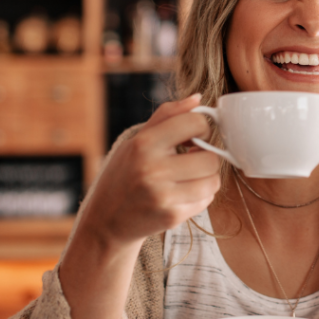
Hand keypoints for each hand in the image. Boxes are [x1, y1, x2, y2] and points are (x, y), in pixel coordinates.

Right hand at [77, 94, 222, 250]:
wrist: (105, 219)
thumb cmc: (124, 174)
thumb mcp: (136, 140)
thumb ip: (167, 115)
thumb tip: (198, 98)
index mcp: (144, 144)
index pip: (194, 122)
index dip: (201, 127)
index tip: (193, 136)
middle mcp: (153, 170)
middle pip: (210, 157)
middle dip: (206, 156)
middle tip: (193, 158)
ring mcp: (163, 196)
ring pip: (213, 181)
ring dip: (207, 178)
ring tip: (190, 176)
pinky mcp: (171, 217)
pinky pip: (206, 200)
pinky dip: (200, 196)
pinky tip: (183, 193)